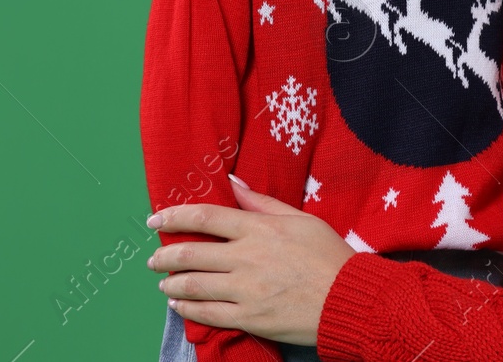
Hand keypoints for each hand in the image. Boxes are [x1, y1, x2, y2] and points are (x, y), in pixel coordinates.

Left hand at [147, 176, 356, 345]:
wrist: (348, 298)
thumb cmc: (328, 255)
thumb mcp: (301, 219)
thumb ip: (262, 203)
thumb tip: (233, 184)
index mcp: (260, 229)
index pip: (205, 217)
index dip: (174, 216)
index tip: (156, 219)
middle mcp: (247, 258)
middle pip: (191, 253)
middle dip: (165, 255)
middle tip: (154, 258)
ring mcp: (246, 290)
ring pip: (193, 285)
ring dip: (171, 283)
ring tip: (163, 282)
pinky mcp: (249, 318)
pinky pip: (207, 314)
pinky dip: (187, 308)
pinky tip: (179, 304)